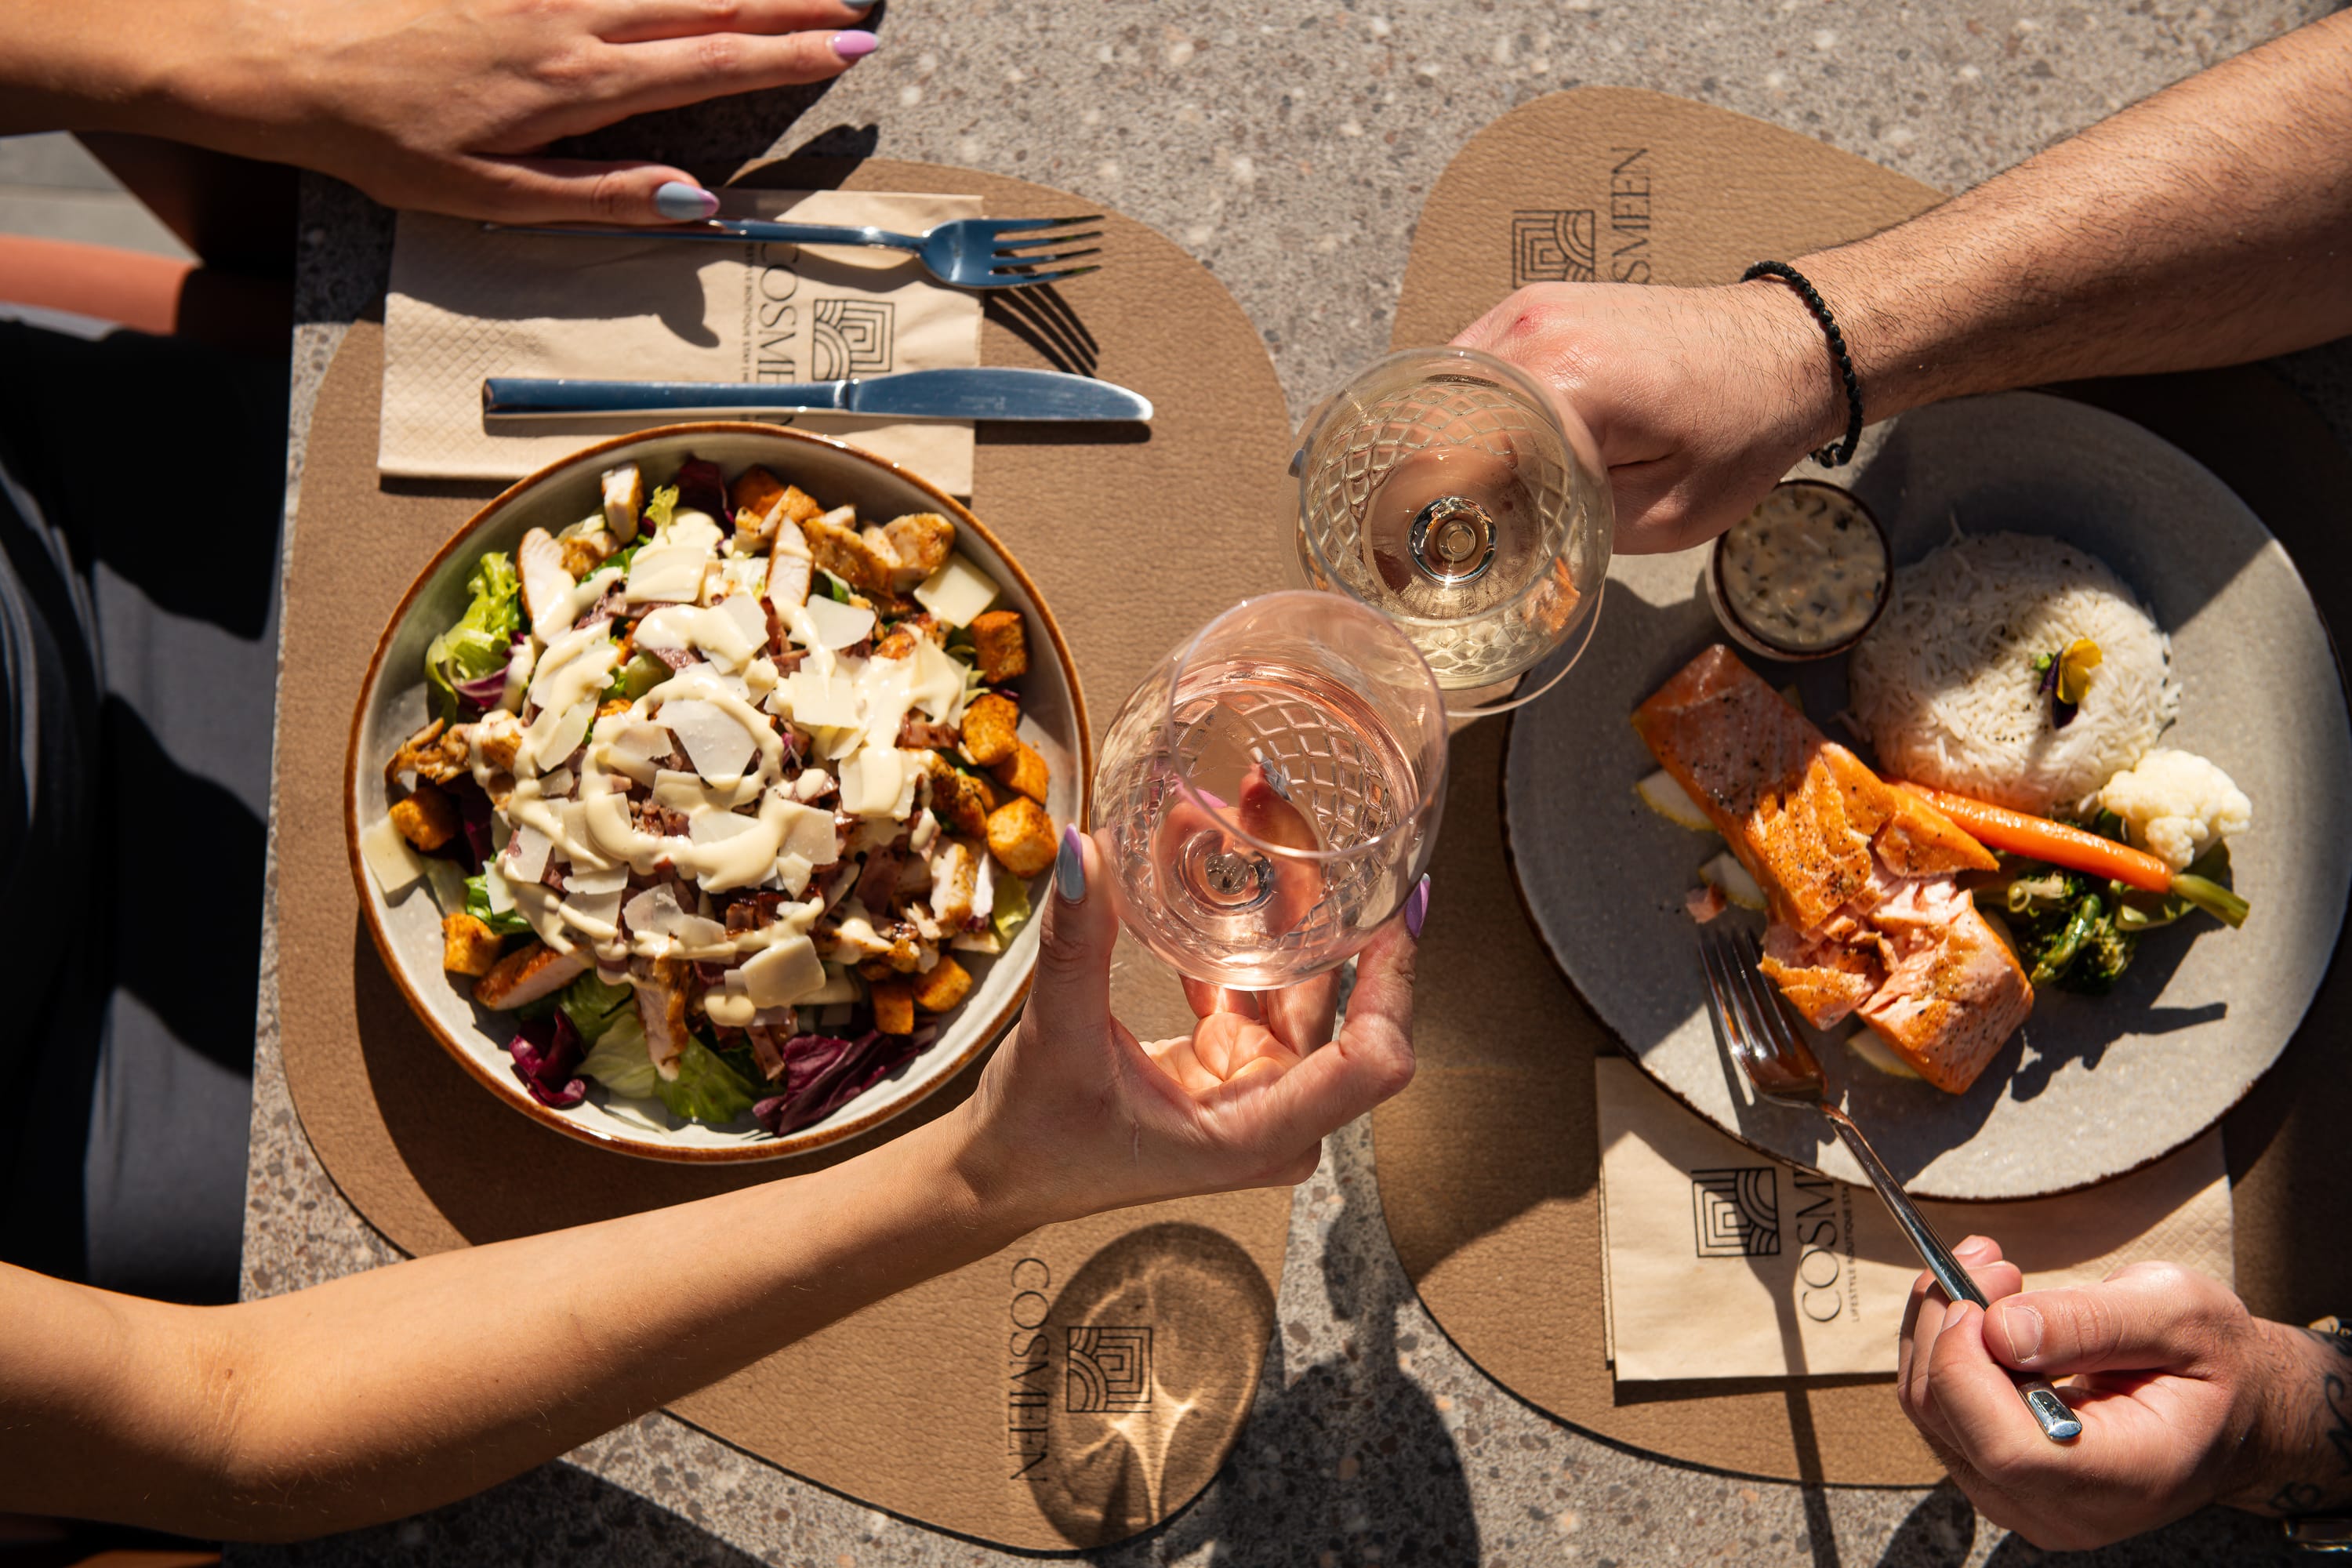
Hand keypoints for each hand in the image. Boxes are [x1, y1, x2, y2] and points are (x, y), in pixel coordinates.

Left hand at [81, 0, 879, 222]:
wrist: (285, 55)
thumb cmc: (384, 137)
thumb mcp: (493, 197)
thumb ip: (603, 198)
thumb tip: (696, 203)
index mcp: (579, 85)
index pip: (711, 62)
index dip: (789, 58)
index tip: (851, 49)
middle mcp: (573, 17)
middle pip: (706, 3)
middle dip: (789, 4)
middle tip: (855, 4)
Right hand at [957, 826, 1424, 1228]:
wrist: (1005, 1172)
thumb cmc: (1038, 1137)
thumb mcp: (1059, 1037)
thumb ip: (1077, 945)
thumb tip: (1083, 850)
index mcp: (1256, 1132)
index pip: (1373, 1061)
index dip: (1397, 979)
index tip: (1401, 898)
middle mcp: (1274, 1114)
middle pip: (1337, 999)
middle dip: (1318, 899)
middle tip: (1283, 810)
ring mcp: (1256, 1090)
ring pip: (1297, 982)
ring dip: (1276, 902)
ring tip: (1250, 815)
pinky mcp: (1231, 1065)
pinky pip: (1258, 985)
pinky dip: (1239, 930)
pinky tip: (1218, 867)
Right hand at [1451, 281, 1842, 553]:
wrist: (1792, 346)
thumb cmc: (1744, 431)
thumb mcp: (1663, 518)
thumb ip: (1571, 530)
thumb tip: (1502, 539)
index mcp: (1564, 381)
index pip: (1452, 457)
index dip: (1441, 513)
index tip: (1442, 555)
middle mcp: (1534, 330)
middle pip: (1436, 416)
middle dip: (1434, 476)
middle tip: (1448, 531)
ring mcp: (1532, 306)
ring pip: (1448, 386)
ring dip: (1450, 436)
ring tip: (1471, 490)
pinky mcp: (1541, 302)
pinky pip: (1477, 360)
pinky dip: (1474, 403)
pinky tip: (1494, 442)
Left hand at [1896, 1237, 2326, 1549]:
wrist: (2234, 1410)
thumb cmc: (2215, 1362)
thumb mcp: (2180, 1314)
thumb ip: (2092, 1322)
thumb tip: (2000, 1328)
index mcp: (2127, 1478)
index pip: (2007, 1448)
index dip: (1967, 1366)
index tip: (1979, 1294)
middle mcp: (2066, 1510)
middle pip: (1951, 1421)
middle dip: (1947, 1323)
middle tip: (1986, 1258)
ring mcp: (2026, 1503)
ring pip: (1931, 1412)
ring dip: (1939, 1328)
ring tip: (1991, 1271)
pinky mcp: (2001, 1479)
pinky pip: (1940, 1412)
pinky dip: (1946, 1349)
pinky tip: (1981, 1309)